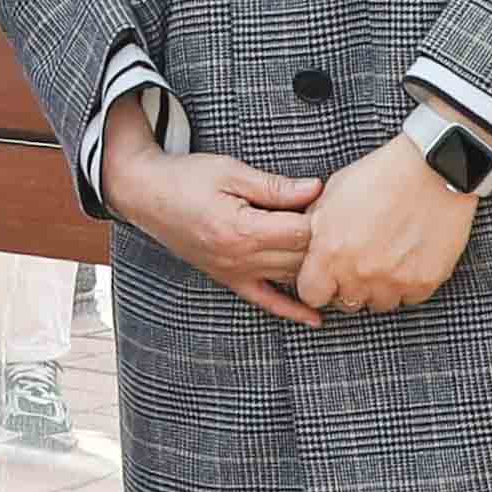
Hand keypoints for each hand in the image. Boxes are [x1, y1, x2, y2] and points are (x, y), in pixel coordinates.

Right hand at [102, 100, 324, 327]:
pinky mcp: (229, 279)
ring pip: (290, 278)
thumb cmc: (186, 178)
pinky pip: (266, 301)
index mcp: (242, 229)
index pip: (301, 231)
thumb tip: (317, 189)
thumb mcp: (231, 171)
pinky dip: (292, 311)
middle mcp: (240, 258)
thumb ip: (275, 186)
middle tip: (343, 225)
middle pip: (300, 257)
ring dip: (316, 270)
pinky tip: (316, 319)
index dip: (322, 215)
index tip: (333, 201)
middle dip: (324, 242)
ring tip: (345, 261)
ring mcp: (234, 272)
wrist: (146, 195)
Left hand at [295, 135, 481, 317]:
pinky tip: (408, 259)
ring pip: (379, 304)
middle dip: (348, 286)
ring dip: (379, 287)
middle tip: (360, 262)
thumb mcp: (332, 195)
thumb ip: (315, 227)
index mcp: (330, 252)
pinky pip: (409, 298)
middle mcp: (359, 273)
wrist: (432, 170)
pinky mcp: (424, 282)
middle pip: (346, 302)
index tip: (326, 276)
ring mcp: (393, 281)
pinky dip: (408, 284)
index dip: (317, 285)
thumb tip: (305, 245)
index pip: (311, 295)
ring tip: (386, 259)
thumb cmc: (380, 176)